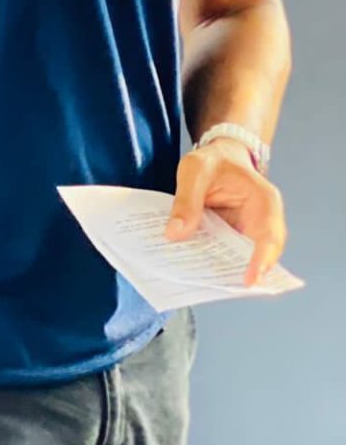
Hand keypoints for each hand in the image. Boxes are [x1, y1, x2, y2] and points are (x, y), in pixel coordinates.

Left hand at [165, 139, 287, 286]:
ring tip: (198, 282)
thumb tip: (175, 233)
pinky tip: (191, 269)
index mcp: (264, 201)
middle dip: (238, 274)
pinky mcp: (232, 239)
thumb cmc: (213, 160)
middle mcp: (262, 222)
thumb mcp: (195, 170)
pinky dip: (211, 264)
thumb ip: (187, 200)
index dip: (262, 260)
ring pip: (240, 261)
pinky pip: (224, 256)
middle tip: (215, 287)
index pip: (269, 236)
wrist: (218, 157)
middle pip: (259, 257)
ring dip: (222, 272)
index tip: (248, 280)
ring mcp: (247, 233)